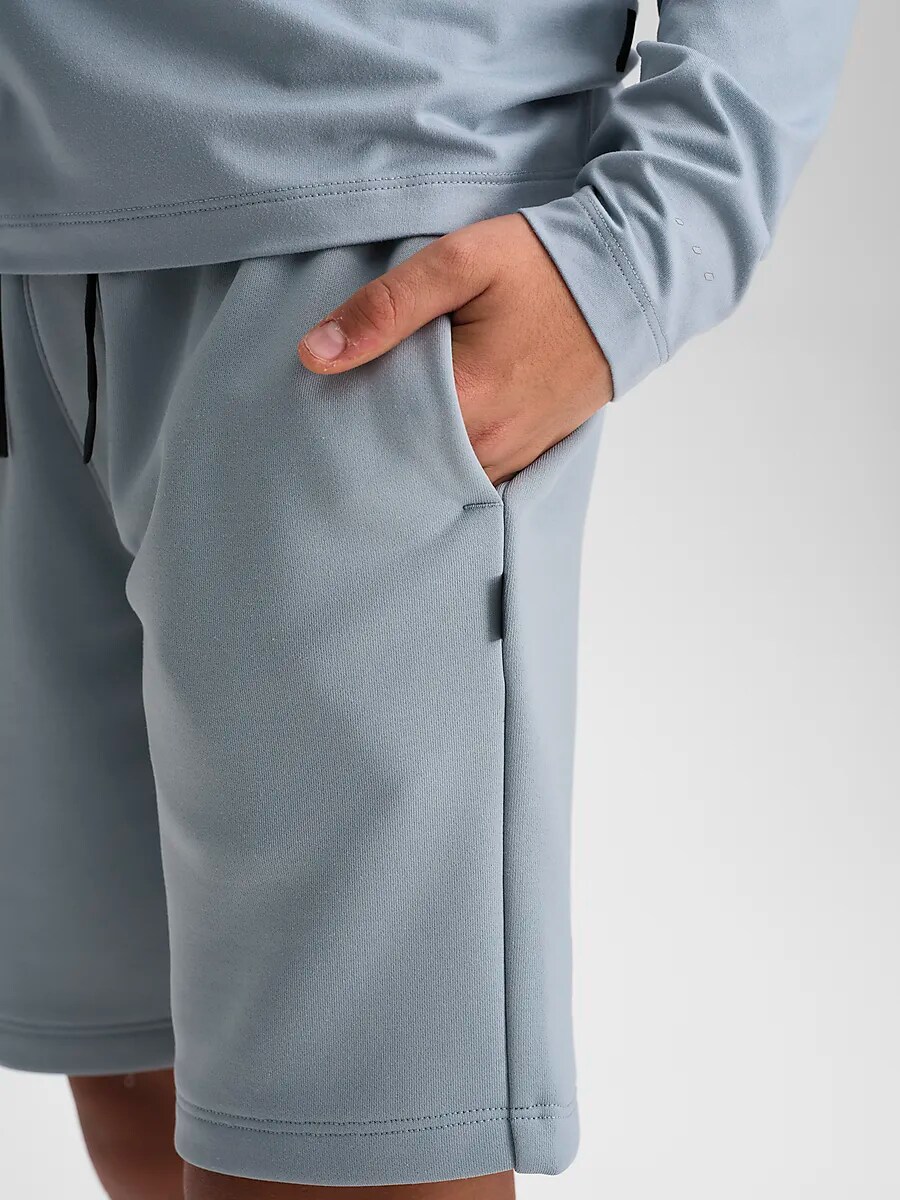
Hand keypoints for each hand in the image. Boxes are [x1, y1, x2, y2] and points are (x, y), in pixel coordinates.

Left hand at [298, 213, 612, 483]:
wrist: (629, 280)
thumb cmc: (546, 267)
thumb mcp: (461, 263)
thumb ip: (386, 307)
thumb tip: (315, 354)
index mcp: (467, 404)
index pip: (373, 434)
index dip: (342, 415)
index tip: (323, 394)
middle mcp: (490, 447)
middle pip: (402, 463)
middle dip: (370, 439)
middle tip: (345, 405)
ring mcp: (513, 457)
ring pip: (435, 475)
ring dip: (407, 453)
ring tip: (385, 415)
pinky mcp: (529, 454)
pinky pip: (469, 475)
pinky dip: (442, 458)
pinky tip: (427, 430)